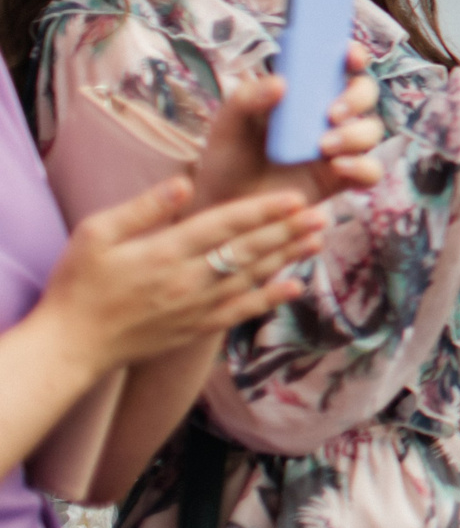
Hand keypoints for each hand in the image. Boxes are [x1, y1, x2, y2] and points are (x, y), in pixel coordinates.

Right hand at [30, 178, 326, 375]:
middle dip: (287, 230)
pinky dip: (269, 298)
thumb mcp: (96, 235)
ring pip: (251, 278)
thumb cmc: (78, 286)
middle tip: (321, 213)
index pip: (225, 225)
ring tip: (317, 239)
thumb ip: (143, 208)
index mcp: (164, 252)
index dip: (263, 210)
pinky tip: (295, 286)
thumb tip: (185, 181)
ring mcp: (195, 308)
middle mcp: (187, 280)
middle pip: (247, 250)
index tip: (295, 198)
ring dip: (287, 258)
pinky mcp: (196, 329)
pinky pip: (241, 312)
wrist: (70, 346)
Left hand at [194, 45, 384, 207]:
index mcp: (304, 94)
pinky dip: (362, 167)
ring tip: (323, 147)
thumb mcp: (227, 125)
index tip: (349, 56)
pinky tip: (338, 168)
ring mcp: (338, 148)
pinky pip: (370, 171)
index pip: (338, 65)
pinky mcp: (341, 179)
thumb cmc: (226, 159)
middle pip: (365, 94)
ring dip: (355, 134)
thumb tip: (281, 82)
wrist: (224, 206)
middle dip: (357, 98)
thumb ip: (246, 98)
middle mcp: (326, 116)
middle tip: (330, 113)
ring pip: (371, 131)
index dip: (352, 54)